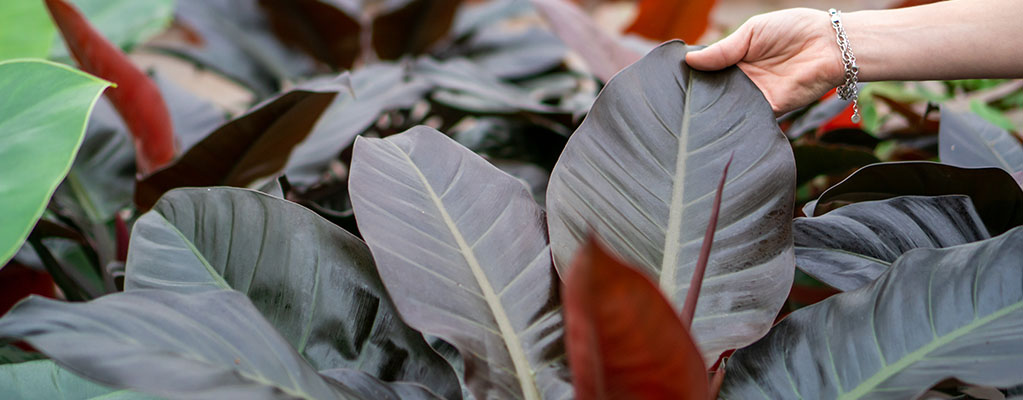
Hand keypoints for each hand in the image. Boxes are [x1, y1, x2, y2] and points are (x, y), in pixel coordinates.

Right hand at [686, 8, 844, 114]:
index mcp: (737, 59)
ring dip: (712, 109)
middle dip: (698, 95)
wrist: (832, 44)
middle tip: (677, 98)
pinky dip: (734, 120)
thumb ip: (723, 50)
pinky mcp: (770, 110)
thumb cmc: (795, 29)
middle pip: (713, 92)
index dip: (693, 75)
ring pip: (726, 108)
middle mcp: (744, 80)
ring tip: (690, 111)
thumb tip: (689, 60)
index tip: (672, 79)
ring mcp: (756, 96)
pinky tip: (717, 119)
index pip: (708, 71)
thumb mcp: (752, 32)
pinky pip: (747, 119)